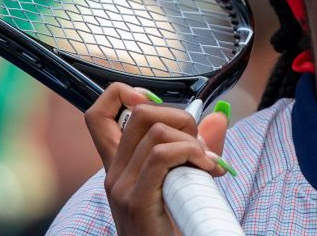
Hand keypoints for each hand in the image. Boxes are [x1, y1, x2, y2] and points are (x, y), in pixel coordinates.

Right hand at [85, 84, 228, 235]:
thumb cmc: (172, 223)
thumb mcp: (182, 179)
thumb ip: (197, 147)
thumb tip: (219, 116)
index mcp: (119, 164)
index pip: (97, 114)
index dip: (122, 94)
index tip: (155, 104)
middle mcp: (114, 172)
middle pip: (138, 113)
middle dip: (179, 117)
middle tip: (198, 144)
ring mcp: (122, 186)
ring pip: (156, 132)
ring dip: (192, 141)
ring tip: (206, 163)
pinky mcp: (136, 201)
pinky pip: (163, 157)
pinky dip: (193, 154)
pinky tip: (208, 170)